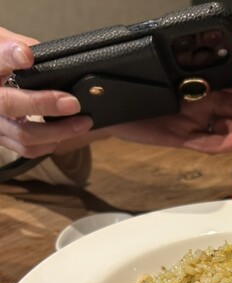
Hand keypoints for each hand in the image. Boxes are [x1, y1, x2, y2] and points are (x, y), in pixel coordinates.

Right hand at [0, 27, 92, 157]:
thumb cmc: (0, 64)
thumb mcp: (3, 44)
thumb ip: (22, 46)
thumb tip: (51, 58)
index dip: (9, 56)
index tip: (27, 56)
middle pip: (8, 105)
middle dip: (43, 104)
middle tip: (73, 103)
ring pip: (23, 134)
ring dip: (57, 131)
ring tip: (82, 123)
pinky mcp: (2, 139)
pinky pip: (26, 149)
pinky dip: (48, 144)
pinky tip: (64, 135)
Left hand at [106, 47, 231, 152]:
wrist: (108, 102)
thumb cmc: (137, 81)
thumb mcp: (167, 60)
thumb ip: (198, 53)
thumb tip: (228, 37)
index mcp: (208, 85)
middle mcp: (206, 105)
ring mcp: (197, 123)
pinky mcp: (183, 138)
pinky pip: (209, 145)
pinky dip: (225, 142)